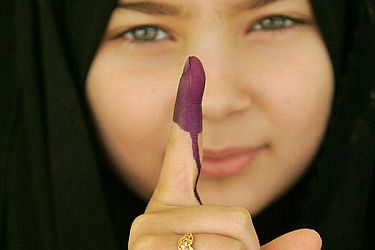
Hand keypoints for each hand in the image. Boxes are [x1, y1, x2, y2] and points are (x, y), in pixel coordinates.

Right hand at [128, 57, 321, 248]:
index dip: (186, 115)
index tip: (192, 70)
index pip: (178, 154)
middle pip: (236, 218)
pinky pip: (223, 247)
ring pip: (233, 238)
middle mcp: (153, 218)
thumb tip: (313, 241)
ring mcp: (147, 237)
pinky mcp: (146, 247)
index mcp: (170, 211)